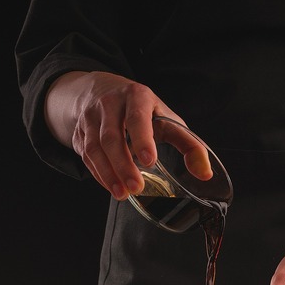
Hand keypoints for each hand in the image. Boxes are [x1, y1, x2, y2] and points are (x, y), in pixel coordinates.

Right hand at [45, 71, 211, 199]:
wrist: (100, 90)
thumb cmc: (143, 111)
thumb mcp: (166, 118)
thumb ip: (188, 144)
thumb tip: (205, 174)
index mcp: (136, 96)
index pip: (137, 118)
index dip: (142, 139)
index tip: (150, 161)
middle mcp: (109, 104)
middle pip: (112, 137)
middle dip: (123, 165)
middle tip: (136, 188)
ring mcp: (90, 118)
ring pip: (94, 148)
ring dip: (108, 173)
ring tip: (122, 194)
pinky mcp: (79, 133)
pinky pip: (86, 156)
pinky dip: (98, 174)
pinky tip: (111, 187)